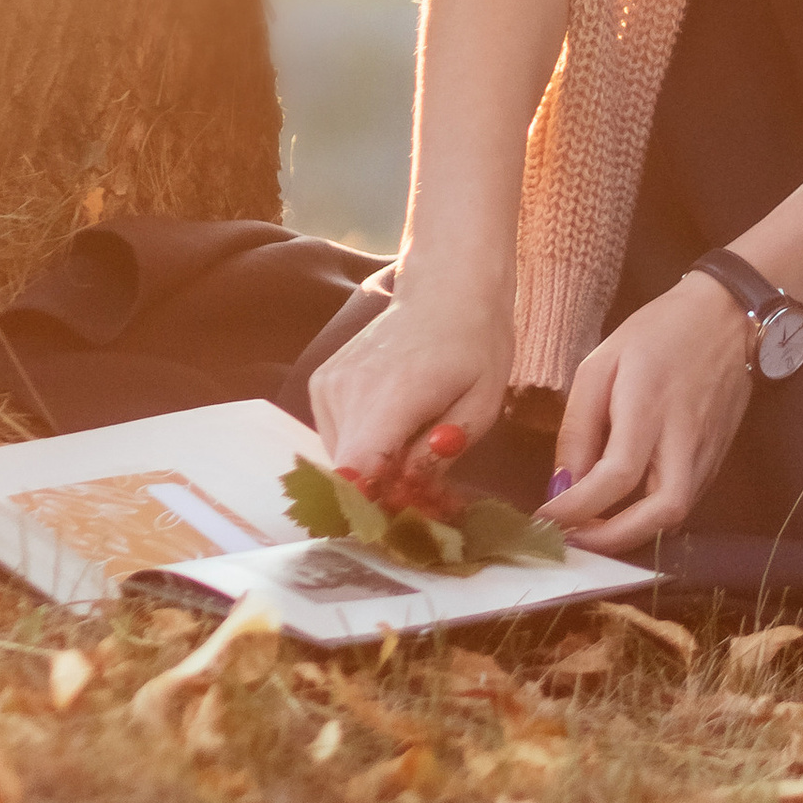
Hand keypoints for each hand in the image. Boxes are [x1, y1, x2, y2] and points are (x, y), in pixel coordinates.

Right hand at [308, 267, 510, 500]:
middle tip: (426, 486)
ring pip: (341, 460)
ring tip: (414, 447)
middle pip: (349, 476)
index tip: (406, 515)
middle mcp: (346, 391)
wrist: (446, 288)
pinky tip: (393, 426)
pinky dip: (362, 444)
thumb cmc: (474, 343)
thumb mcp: (482, 402)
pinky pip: (336, 437)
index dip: (376, 508)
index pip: (354, 474)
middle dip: (383, 492)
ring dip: (373, 468)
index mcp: (390, 397)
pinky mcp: (320, 384)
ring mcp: (326, 386)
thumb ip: (445, 451)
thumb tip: (411, 487)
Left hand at [544, 275, 752, 555]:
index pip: (616, 477)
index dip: (577, 507)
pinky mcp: (717, 457)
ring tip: (594, 529)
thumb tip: (564, 482)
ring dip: (633, 534)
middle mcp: (685, 438)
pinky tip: (625, 510)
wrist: (728, 316)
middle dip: (615, 540)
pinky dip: (652, 516)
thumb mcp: (602, 363)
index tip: (544, 519)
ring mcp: (708, 451)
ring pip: (677, 515)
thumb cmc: (658, 332)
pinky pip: (684, 500)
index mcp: (650, 407)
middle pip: (662, 512)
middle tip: (574, 540)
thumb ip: (580, 424)